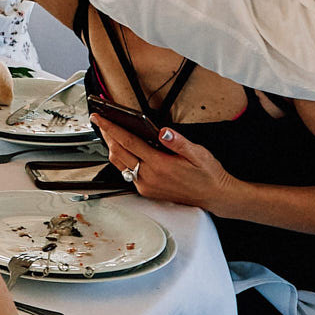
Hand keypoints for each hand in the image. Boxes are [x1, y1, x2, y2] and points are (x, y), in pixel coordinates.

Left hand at [96, 119, 238, 212]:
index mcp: (160, 165)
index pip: (128, 142)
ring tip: (109, 133)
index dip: (111, 128)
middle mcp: (149, 177)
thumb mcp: (198, 153)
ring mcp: (146, 186)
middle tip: (100, 121)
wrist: (215, 196)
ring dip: (112, 147)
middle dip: (106, 135)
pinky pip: (127, 173)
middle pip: (118, 152)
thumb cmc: (208, 174)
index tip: (99, 118)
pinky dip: (121, 159)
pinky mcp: (147, 191)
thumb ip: (178, 142)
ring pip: (120, 164)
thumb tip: (163, 131)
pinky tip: (123, 150)